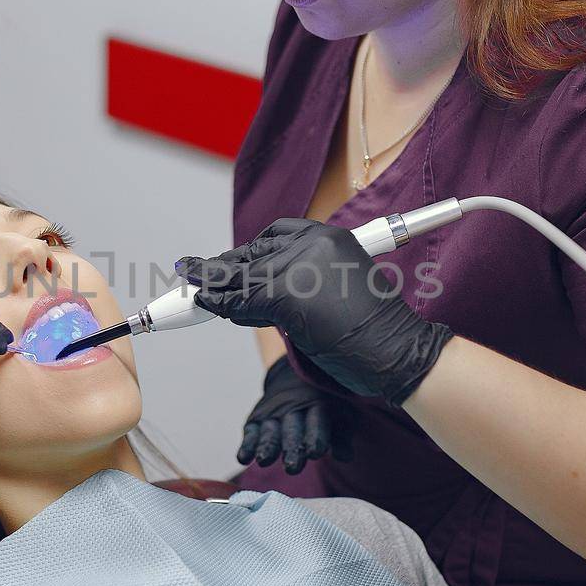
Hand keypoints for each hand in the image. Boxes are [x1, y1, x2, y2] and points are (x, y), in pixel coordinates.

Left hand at [177, 218, 452, 406]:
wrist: (398, 350)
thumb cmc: (376, 332)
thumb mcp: (341, 293)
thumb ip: (306, 284)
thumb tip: (261, 295)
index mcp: (333, 238)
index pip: (277, 234)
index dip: (248, 250)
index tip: (228, 261)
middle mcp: (315, 244)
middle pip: (254, 253)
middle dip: (222, 267)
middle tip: (193, 271)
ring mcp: (300, 266)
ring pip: (243, 275)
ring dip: (211, 283)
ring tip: (188, 285)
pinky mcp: (286, 293)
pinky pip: (242, 299)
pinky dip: (219, 304)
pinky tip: (202, 302)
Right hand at [241, 356, 353, 474]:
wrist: (295, 375)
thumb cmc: (325, 407)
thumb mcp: (338, 418)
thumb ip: (340, 439)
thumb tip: (346, 458)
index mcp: (319, 405)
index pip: (317, 422)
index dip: (315, 437)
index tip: (315, 453)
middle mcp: (293, 408)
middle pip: (292, 430)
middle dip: (291, 447)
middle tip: (292, 467)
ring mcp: (273, 413)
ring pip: (270, 431)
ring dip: (266, 446)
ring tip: (264, 461)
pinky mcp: (256, 419)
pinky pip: (251, 432)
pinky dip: (247, 445)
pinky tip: (243, 458)